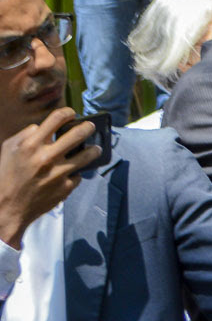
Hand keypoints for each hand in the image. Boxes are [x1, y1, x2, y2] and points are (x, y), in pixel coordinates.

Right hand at [0, 107, 97, 248]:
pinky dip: (74, 174)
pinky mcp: (65, 187)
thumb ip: (25, 134)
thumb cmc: (6, 176)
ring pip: (88, 154)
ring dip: (94, 150)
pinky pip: (77, 175)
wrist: (6, 207)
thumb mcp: (8, 149)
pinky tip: (70, 174)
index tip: (72, 114)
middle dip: (88, 127)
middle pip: (78, 134)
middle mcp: (46, 157)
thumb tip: (43, 126)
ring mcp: (58, 173)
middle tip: (91, 127)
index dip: (68, 113)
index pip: (56, 118)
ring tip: (95, 149)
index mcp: (30, 145)